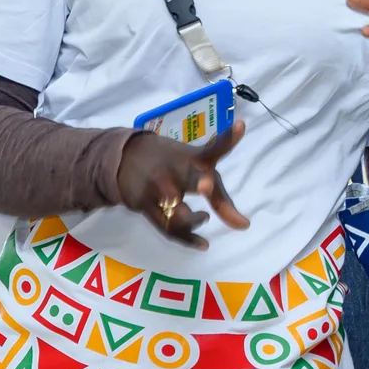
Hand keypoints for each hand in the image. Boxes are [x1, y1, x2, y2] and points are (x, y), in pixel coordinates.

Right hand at [116, 122, 249, 249]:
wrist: (124, 157)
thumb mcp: (194, 170)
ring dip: (194, 222)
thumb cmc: (172, 163)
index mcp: (192, 157)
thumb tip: (244, 226)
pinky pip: (167, 228)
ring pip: (179, 214)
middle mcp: (175, 170)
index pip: (213, 148)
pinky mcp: (144, 205)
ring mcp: (157, 188)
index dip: (228, 139)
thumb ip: (220, 197)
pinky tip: (203, 244)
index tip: (242, 124)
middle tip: (207, 186)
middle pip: (189, 178)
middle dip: (200, 182)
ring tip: (203, 217)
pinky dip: (187, 239)